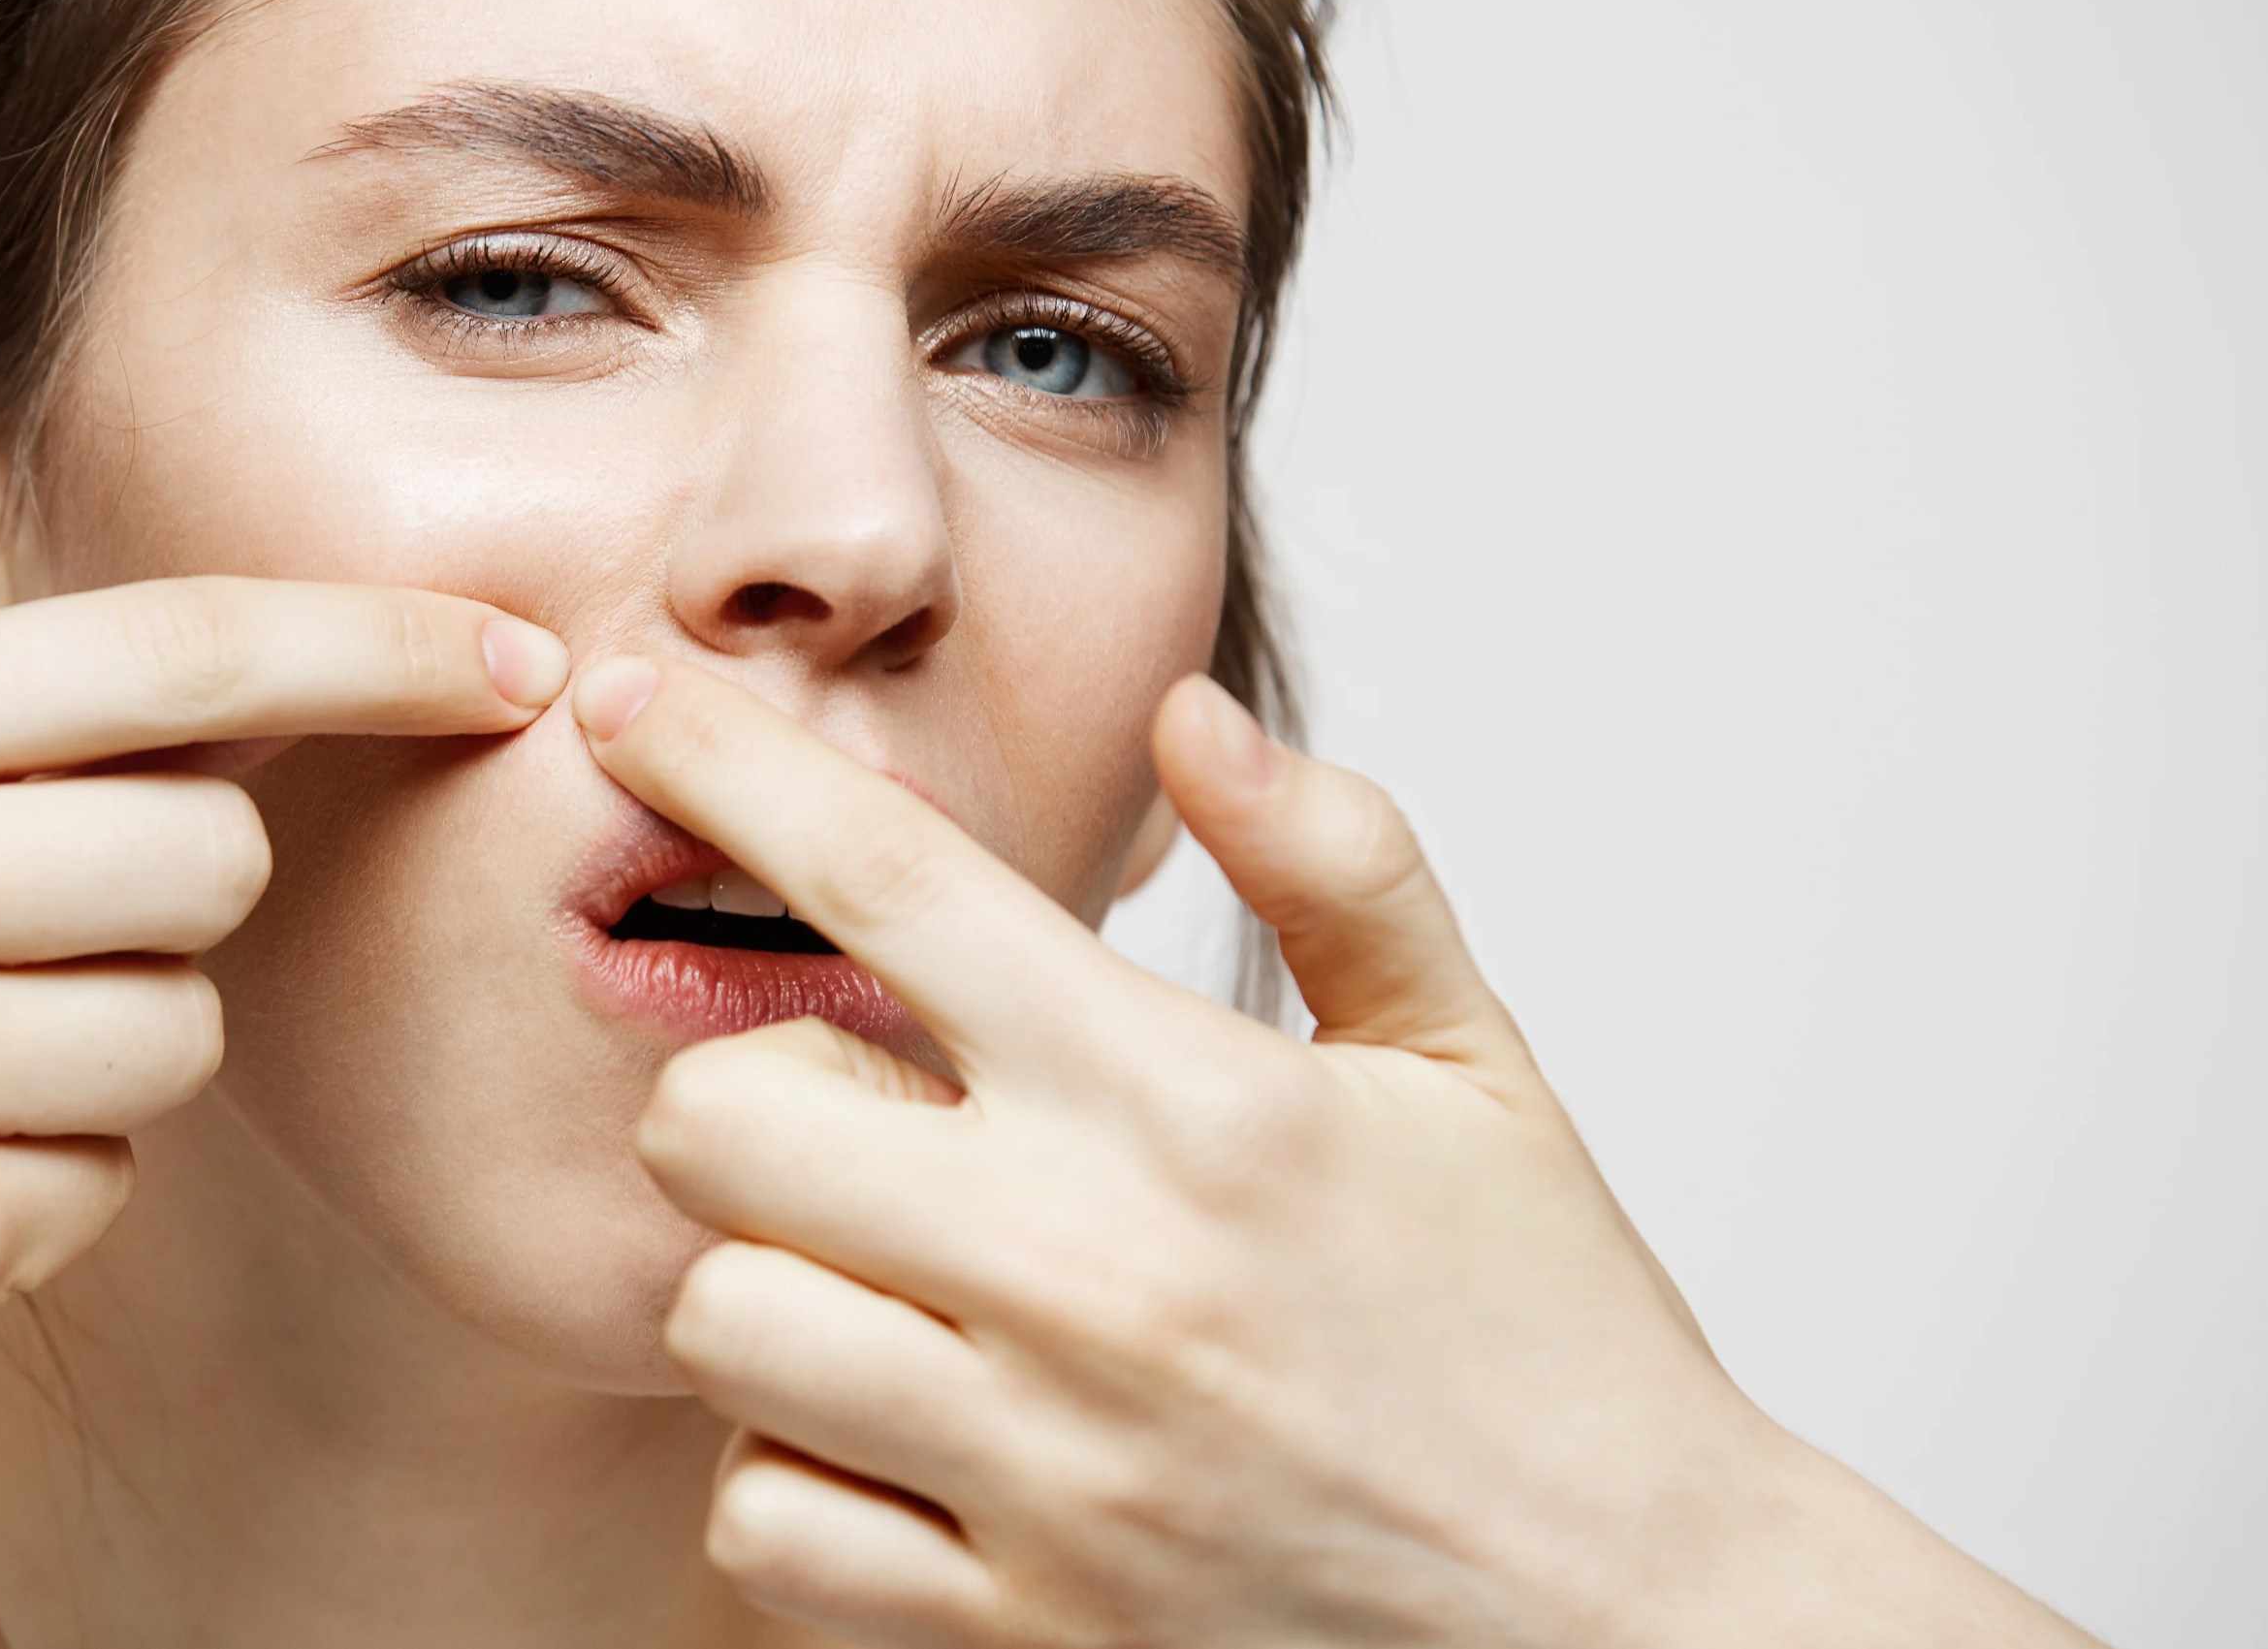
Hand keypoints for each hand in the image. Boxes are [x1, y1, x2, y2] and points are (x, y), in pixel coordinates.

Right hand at [0, 578, 570, 1495]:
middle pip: (213, 859)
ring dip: (96, 1057)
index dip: (374, 642)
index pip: (171, 649)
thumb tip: (252, 682)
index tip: (509, 657)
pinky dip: (36, 1192)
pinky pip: (107, 1184)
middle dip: (167, 907)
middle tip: (6, 947)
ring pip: (180, 1031)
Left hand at [579, 657, 2085, 1647]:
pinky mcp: (1022, 1627)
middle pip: (722, 1113)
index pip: (888, 882)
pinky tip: (910, 1443)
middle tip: (857, 1123)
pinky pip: (764, 1518)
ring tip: (898, 1296)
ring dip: (775, 1292)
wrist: (1644, 1633)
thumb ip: (1335, 865)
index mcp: (1191, 1100)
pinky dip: (801, 1476)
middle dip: (757, 1096)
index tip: (623, 711)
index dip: (722, 767)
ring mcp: (1047, 1465)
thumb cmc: (1552, 1340)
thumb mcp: (1469, 1068)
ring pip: (718, 1318)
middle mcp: (1094, 1271)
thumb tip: (1188, 717)